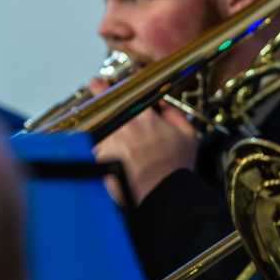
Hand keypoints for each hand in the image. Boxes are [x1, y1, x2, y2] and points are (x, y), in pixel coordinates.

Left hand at [89, 77, 198, 205]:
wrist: (165, 196)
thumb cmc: (177, 169)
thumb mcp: (188, 135)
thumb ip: (174, 114)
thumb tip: (162, 105)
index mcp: (143, 117)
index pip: (120, 92)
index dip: (107, 85)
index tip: (101, 82)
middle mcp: (122, 128)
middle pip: (102, 107)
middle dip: (96, 97)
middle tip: (93, 92)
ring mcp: (108, 145)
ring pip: (94, 129)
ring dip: (97, 129)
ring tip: (106, 137)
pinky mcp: (100, 163)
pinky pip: (91, 152)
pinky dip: (94, 151)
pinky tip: (102, 156)